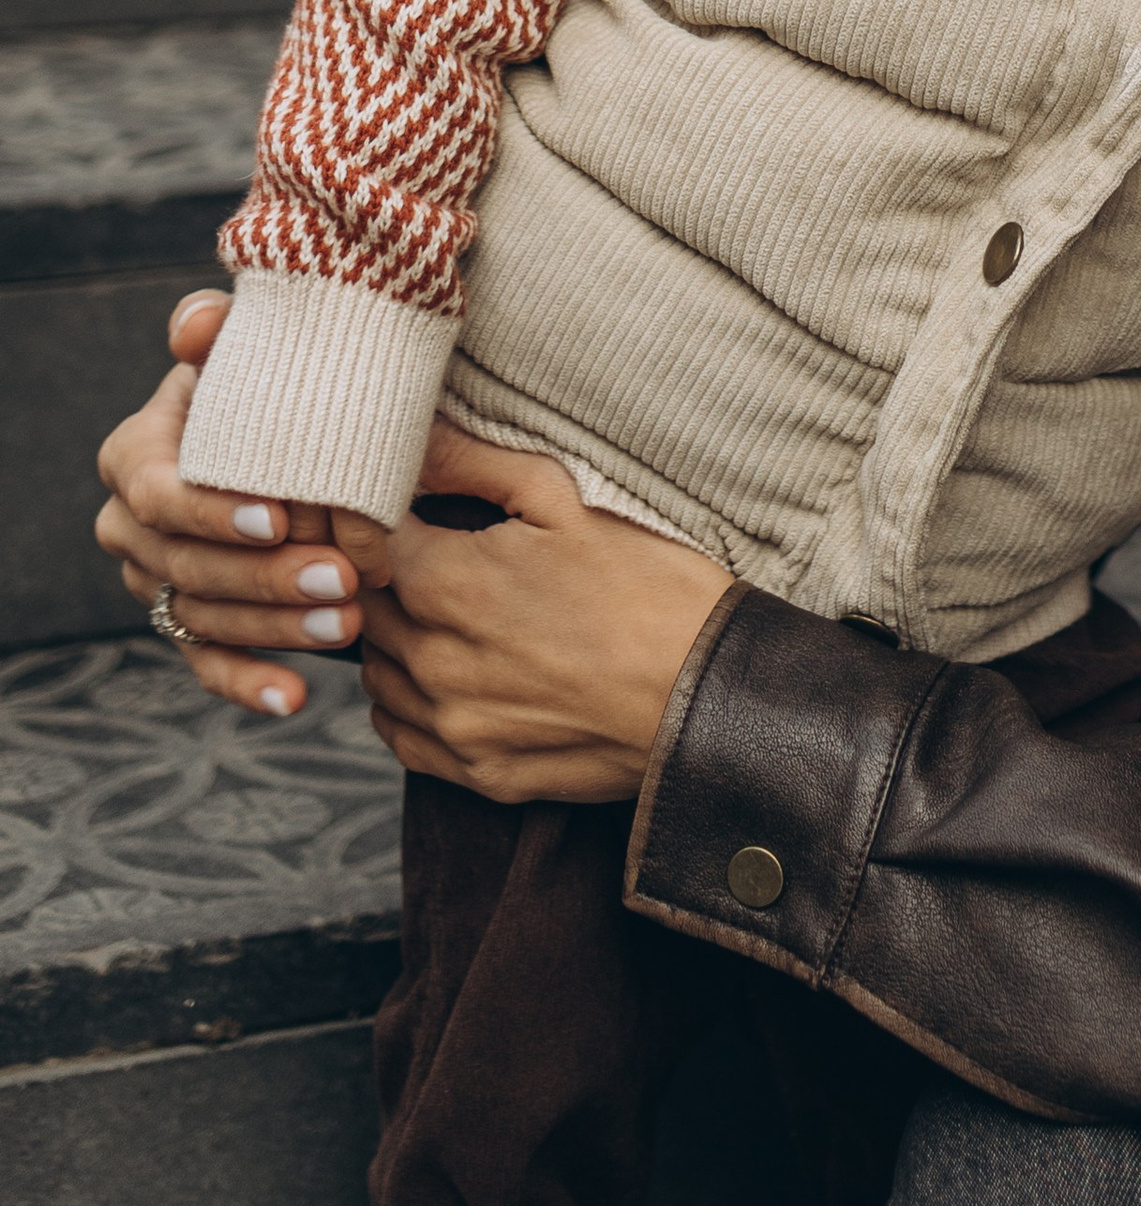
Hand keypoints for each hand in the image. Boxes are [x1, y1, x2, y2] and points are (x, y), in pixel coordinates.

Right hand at [94, 291, 364, 716]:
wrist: (294, 433)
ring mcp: (157, 581)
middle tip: (343, 577)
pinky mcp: (189, 625)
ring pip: (204, 617)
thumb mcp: (250, 347)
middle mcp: (133, 525)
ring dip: (274, 629)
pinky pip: (208, 663)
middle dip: (265, 577)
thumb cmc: (271, 382)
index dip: (212, 510)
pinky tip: (295, 698)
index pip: (158, 492)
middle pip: (186, 565)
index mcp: (135, 455)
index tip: (280, 516)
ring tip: (348, 623)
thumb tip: (198, 324)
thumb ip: (219, 328)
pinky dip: (249, 684)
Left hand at [349, 421, 733, 804]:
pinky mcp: (477, 772)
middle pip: (366, 608)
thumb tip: (417, 433)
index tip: (415, 510)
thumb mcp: (566, 500)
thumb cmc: (649, 585)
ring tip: (452, 616)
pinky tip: (452, 674)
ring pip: (377, 673)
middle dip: (390, 577)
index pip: (366, 542)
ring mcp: (453, 724)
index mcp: (448, 584)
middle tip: (439, 558)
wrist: (710, 692)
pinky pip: (401, 735)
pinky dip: (409, 702)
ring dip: (397, 639)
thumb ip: (474, 464)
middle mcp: (434, 661)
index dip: (386, 519)